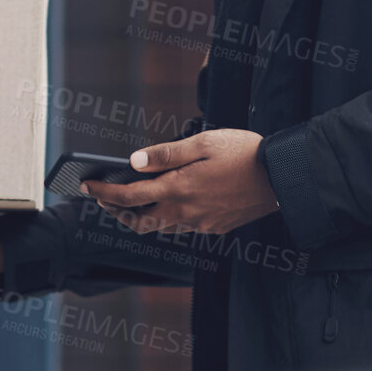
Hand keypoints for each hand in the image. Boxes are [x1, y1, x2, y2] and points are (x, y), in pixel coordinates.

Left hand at [82, 129, 278, 235]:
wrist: (284, 177)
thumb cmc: (245, 153)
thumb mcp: (203, 143)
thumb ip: (166, 154)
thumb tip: (133, 162)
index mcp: (180, 188)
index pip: (129, 197)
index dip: (104, 193)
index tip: (86, 186)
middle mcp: (187, 212)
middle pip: (140, 222)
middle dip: (116, 211)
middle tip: (103, 197)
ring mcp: (202, 223)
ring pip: (161, 226)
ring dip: (141, 215)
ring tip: (130, 198)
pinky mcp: (215, 227)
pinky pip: (183, 226)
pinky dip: (167, 215)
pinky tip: (168, 199)